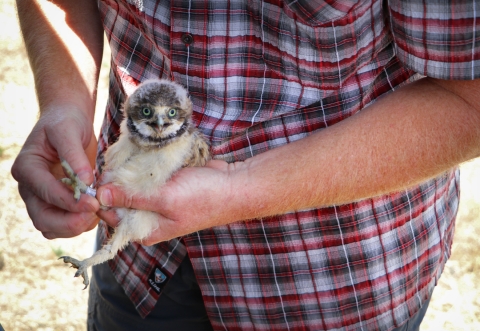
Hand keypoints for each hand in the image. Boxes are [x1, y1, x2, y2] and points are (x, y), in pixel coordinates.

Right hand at [11, 107, 100, 238]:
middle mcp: (30, 188)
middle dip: (69, 222)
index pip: (44, 192)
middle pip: (42, 218)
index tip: (93, 203)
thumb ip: (74, 155)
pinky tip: (97, 213)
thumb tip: (85, 182)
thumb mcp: (69, 130)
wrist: (69, 121)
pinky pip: (63, 226)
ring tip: (98, 212)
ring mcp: (41, 198)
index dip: (69, 201)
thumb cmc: (67, 122)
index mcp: (27, 167)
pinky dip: (80, 225)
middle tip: (94, 214)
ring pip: (51, 227)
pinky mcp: (56, 204)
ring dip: (75, 227)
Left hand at [96, 160, 236, 243]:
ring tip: (127, 155)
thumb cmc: (203, 198)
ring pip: (132, 185)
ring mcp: (157, 200)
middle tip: (116, 161)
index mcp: (146, 229)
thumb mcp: (165, 199)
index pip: (111, 216)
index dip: (102, 197)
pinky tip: (140, 154)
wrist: (233, 185)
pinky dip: (142, 165)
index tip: (101, 176)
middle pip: (120, 199)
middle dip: (116, 181)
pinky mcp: (165, 185)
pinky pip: (146, 176)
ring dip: (129, 171)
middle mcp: (149, 217)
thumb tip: (100, 196)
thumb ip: (132, 199)